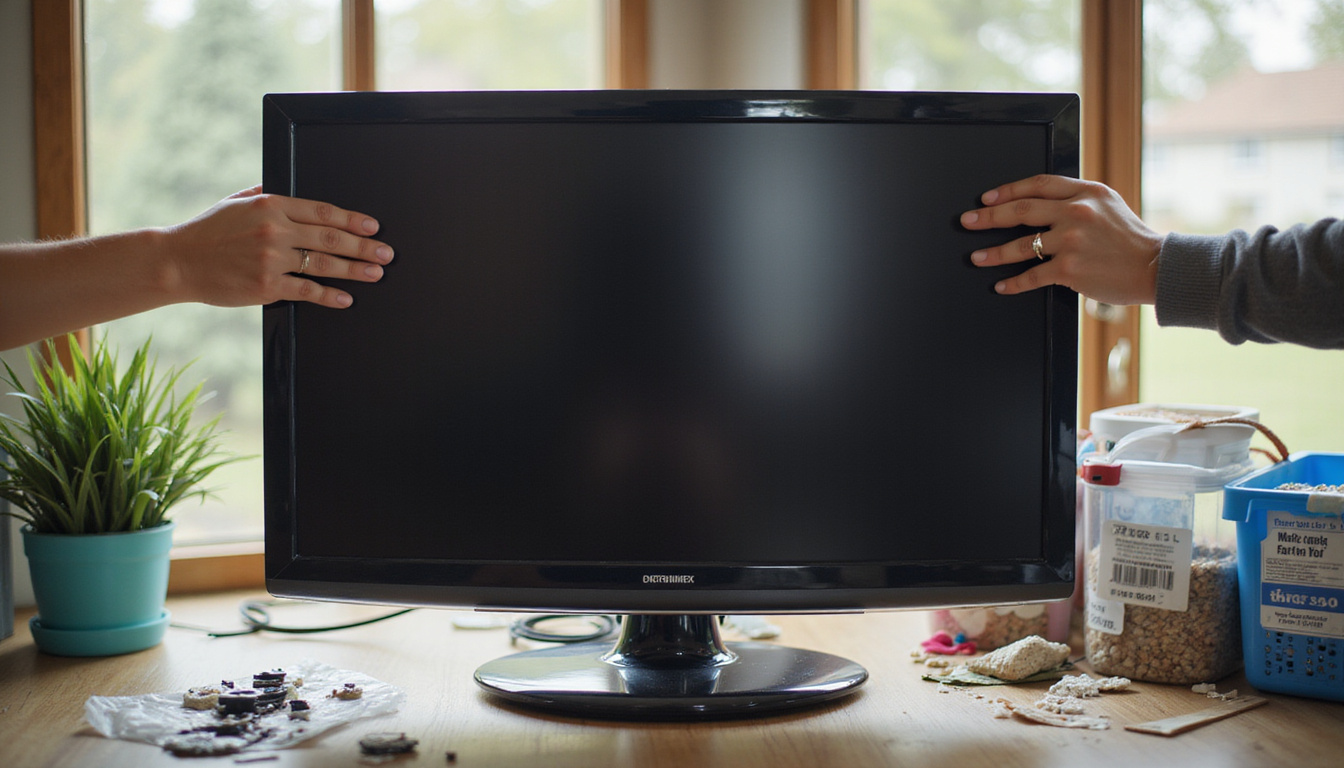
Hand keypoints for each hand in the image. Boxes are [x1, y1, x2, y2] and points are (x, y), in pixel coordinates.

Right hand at [162, 185, 393, 308]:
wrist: (177, 261)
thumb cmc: (206, 231)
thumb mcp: (235, 202)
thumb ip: (263, 195)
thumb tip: (283, 188)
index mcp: (270, 205)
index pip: (323, 211)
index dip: (353, 219)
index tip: (373, 226)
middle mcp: (275, 229)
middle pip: (332, 237)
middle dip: (364, 246)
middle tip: (386, 252)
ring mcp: (272, 258)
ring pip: (325, 263)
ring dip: (356, 269)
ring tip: (376, 273)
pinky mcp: (266, 286)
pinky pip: (307, 290)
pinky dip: (330, 295)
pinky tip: (345, 298)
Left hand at [959, 175, 1162, 304]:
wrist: (1154, 266)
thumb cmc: (1130, 238)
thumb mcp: (1108, 204)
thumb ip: (1077, 199)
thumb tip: (1040, 202)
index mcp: (1086, 191)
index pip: (1038, 184)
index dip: (1008, 190)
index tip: (987, 198)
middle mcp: (1077, 212)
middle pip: (1021, 210)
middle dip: (988, 216)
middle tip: (967, 221)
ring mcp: (1072, 241)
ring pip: (1021, 245)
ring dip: (993, 252)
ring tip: (976, 257)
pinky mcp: (1070, 269)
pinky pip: (1032, 275)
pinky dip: (1013, 282)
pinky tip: (1001, 285)